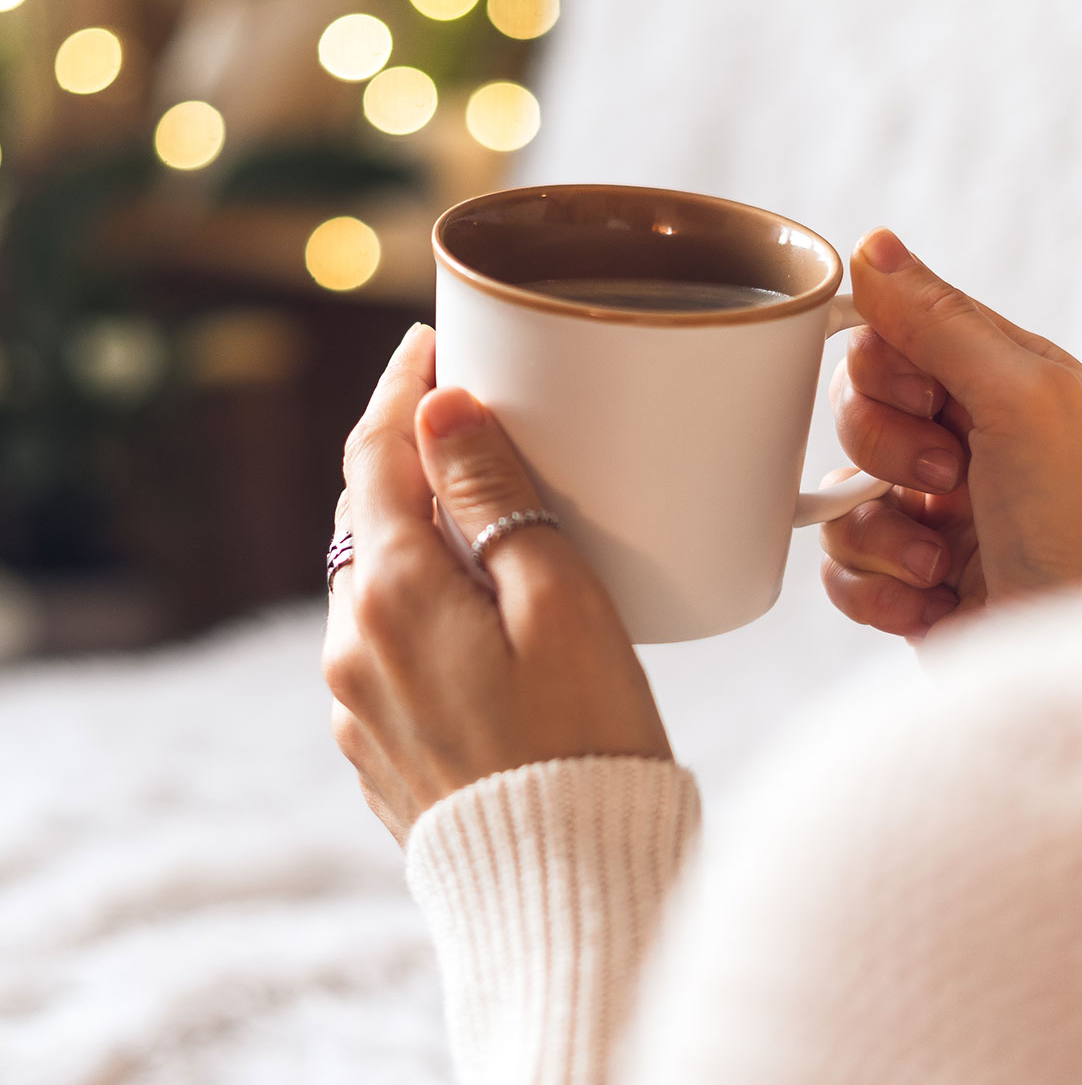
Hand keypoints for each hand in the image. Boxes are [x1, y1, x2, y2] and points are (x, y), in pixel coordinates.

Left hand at [322, 323, 671, 844]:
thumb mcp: (558, 600)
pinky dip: (418, 600)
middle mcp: (351, 643)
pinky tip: (470, 609)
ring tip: (479, 513)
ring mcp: (355, 701)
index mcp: (391, 593)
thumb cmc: (585, 737)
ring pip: (374, 580)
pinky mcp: (374, 744)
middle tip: (466, 417)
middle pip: (367, 515)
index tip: (426, 342)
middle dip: (408, 457)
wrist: (563, 885)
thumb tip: (439, 409)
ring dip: (414, 534)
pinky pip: (384, 641)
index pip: (375, 455)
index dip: (400, 389)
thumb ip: (493, 499)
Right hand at [822, 229, 1081, 641]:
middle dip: (884, 450)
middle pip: (850, 407)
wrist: (1074, 656)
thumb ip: (941, 322)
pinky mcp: (901, 578)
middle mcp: (961, 441)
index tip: (928, 401)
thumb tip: (873, 243)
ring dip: (881, 534)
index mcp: (997, 383)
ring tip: (939, 563)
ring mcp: (928, 513)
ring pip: (835, 492)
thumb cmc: (1076, 530)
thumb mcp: (1023, 400)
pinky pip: (833, 564)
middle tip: (949, 480)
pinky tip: (930, 604)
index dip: (885, 369)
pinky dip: (873, 591)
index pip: (890, 334)